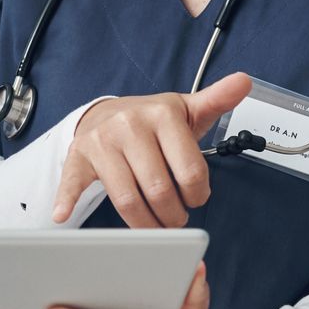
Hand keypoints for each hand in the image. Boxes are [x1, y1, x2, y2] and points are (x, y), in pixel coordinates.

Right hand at [54, 73, 252, 227]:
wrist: (108, 114)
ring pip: (127, 199)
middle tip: (176, 219)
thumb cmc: (153, 120)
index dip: (198, 196)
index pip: (190, 172)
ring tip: (155, 227)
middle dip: (173, 216)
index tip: (195, 199)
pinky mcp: (79, 156)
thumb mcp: (187, 109)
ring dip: (145, 224)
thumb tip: (245, 81)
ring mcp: (102, 141)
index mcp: (162, 114)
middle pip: (160, 191)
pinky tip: (63, 216)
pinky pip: (73, 182)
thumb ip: (217, 100)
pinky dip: (67, 201)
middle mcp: (130, 124)